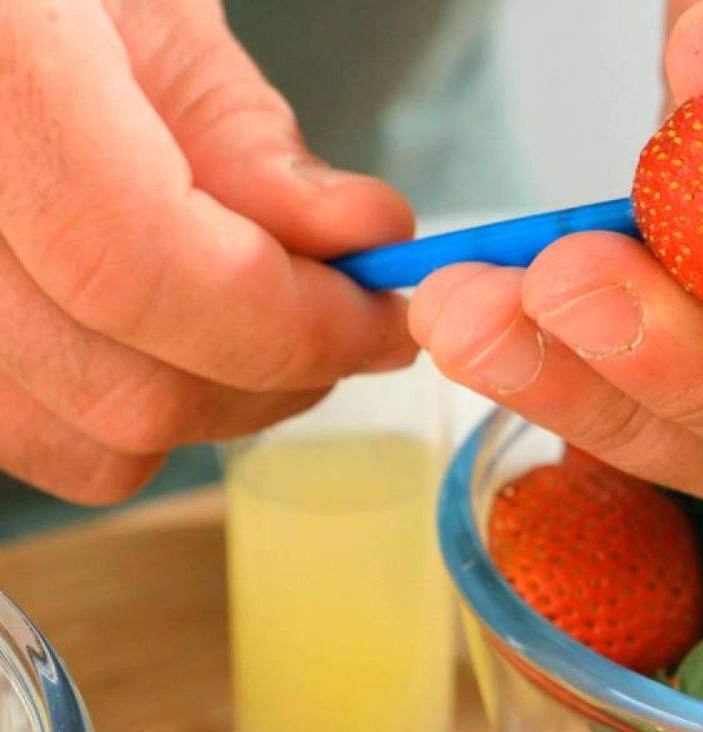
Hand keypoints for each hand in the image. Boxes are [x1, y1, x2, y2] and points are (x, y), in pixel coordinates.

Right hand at [0, 0, 414, 502]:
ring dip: (216, 401)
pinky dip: (134, 409)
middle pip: (123, 387)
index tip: (382, 315)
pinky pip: (44, 440)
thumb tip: (364, 239)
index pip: (142, 271)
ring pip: (89, 442)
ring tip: (264, 316)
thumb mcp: (152, 14)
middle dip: (279, 373)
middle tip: (351, 318)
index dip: (294, 323)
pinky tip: (176, 334)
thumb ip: (246, 135)